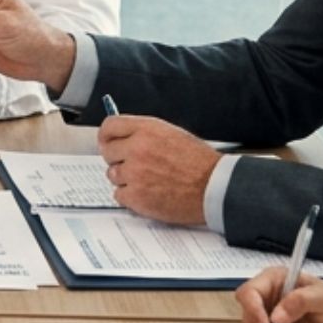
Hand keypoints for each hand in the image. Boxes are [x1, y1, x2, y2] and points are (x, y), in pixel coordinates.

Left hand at [97, 114, 220, 224]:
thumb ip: (144, 134)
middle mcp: (137, 149)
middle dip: (118, 158)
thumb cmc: (200, 163)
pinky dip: (131, 197)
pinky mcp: (136, 196)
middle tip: (135, 165)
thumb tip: (121, 137)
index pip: (109, 126)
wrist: (215, 188)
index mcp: (147, 130)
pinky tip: (149, 193)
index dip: (106, 135)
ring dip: (126, 179)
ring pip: (113, 175)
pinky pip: (119, 195)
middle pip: (107, 152)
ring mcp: (134, 173)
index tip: (106, 141)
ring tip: (150, 180)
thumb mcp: (172, 134)